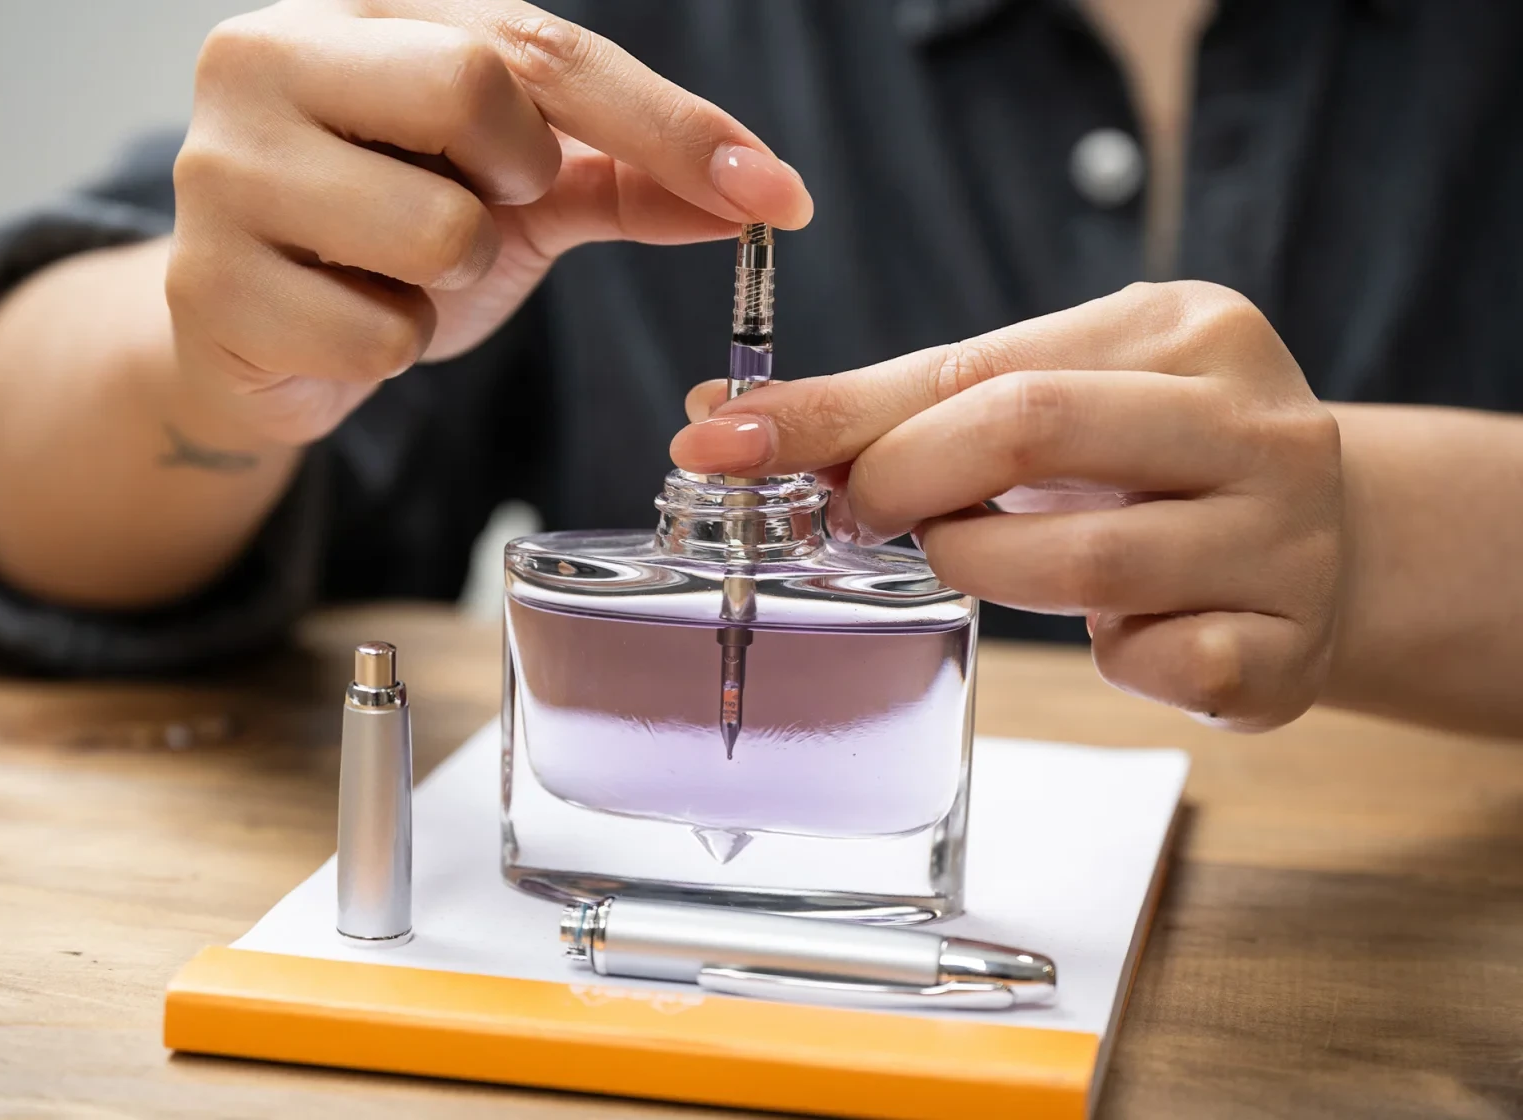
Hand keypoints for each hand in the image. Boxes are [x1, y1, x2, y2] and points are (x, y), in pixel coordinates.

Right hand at [168, 0, 810, 443]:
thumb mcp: (513, 193)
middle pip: (476, 90)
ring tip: (396, 273)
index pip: (536, 42)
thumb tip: (761, 194)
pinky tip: (346, 325)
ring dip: (455, 279)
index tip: (776, 195)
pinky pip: (379, 336)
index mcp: (355, 13)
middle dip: (515, 181)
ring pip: (437, 229)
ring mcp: (220, 171)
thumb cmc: (384, 243)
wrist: (254, 338)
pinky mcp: (204, 287)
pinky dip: (395, 350)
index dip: (669, 121)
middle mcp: (266, 57)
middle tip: (476, 207)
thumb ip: (626, 175)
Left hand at [670, 282, 1344, 730]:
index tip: (725, 442)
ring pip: (1080, 569)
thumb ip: (897, 407)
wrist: (1324, 547)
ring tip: (983, 559)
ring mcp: (1293, 542)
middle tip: (865, 517)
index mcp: (1191, 331)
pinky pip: (1154, 667)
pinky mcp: (1292, 653)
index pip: (986, 369)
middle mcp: (1263, 424)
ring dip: (986, 573)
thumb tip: (721, 417)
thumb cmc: (1147, 467)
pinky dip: (1105, 662)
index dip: (845, 417)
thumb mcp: (1046, 400)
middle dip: (907, 485)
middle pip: (1029, 435)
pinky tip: (1118, 634)